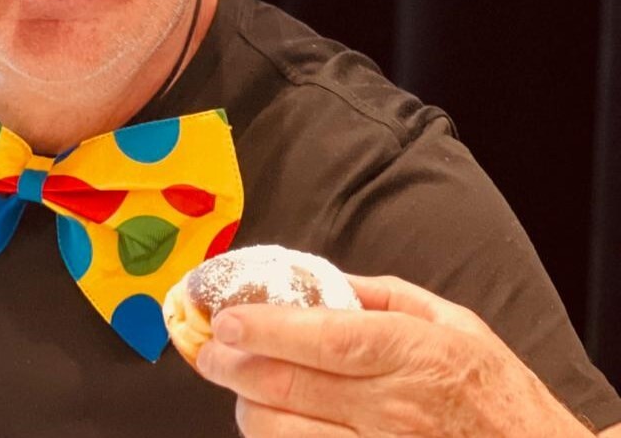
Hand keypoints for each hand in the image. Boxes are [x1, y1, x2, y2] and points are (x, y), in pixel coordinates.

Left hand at [195, 273, 594, 436]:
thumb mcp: (453, 322)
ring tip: (239, 388)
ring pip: (287, 434)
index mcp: (412, 354)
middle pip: (289, 387)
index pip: (323, 339)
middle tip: (207, 351)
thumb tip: (316, 279)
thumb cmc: (495, 391)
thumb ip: (380, 295)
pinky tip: (271, 425)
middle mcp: (394, 409)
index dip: (265, 328)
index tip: (225, 320)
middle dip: (232, 366)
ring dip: (248, 409)